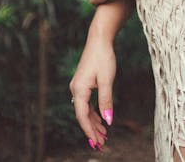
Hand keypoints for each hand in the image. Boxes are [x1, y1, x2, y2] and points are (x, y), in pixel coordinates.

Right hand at [69, 36, 115, 150]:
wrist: (99, 39)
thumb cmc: (103, 57)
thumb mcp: (107, 80)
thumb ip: (106, 101)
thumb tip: (108, 121)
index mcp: (79, 90)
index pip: (82, 116)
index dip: (89, 130)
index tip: (96, 143)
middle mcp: (75, 89)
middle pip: (82, 115)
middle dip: (92, 130)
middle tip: (101, 145)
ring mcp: (79, 86)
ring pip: (85, 110)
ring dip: (93, 123)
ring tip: (103, 136)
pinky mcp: (84, 82)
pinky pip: (87, 102)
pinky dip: (93, 113)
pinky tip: (100, 120)